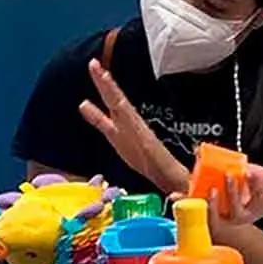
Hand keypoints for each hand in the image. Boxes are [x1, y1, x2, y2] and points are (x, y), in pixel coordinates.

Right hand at [80, 59, 187, 194]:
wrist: (176, 182)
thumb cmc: (176, 183)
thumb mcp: (176, 187)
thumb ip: (176, 193)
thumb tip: (177, 199)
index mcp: (147, 143)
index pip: (131, 120)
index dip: (118, 103)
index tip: (109, 85)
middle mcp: (137, 133)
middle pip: (119, 104)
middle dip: (107, 85)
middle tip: (94, 64)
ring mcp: (129, 134)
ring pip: (114, 108)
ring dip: (103, 89)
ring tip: (94, 69)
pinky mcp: (123, 140)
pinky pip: (106, 124)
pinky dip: (95, 114)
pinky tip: (84, 105)